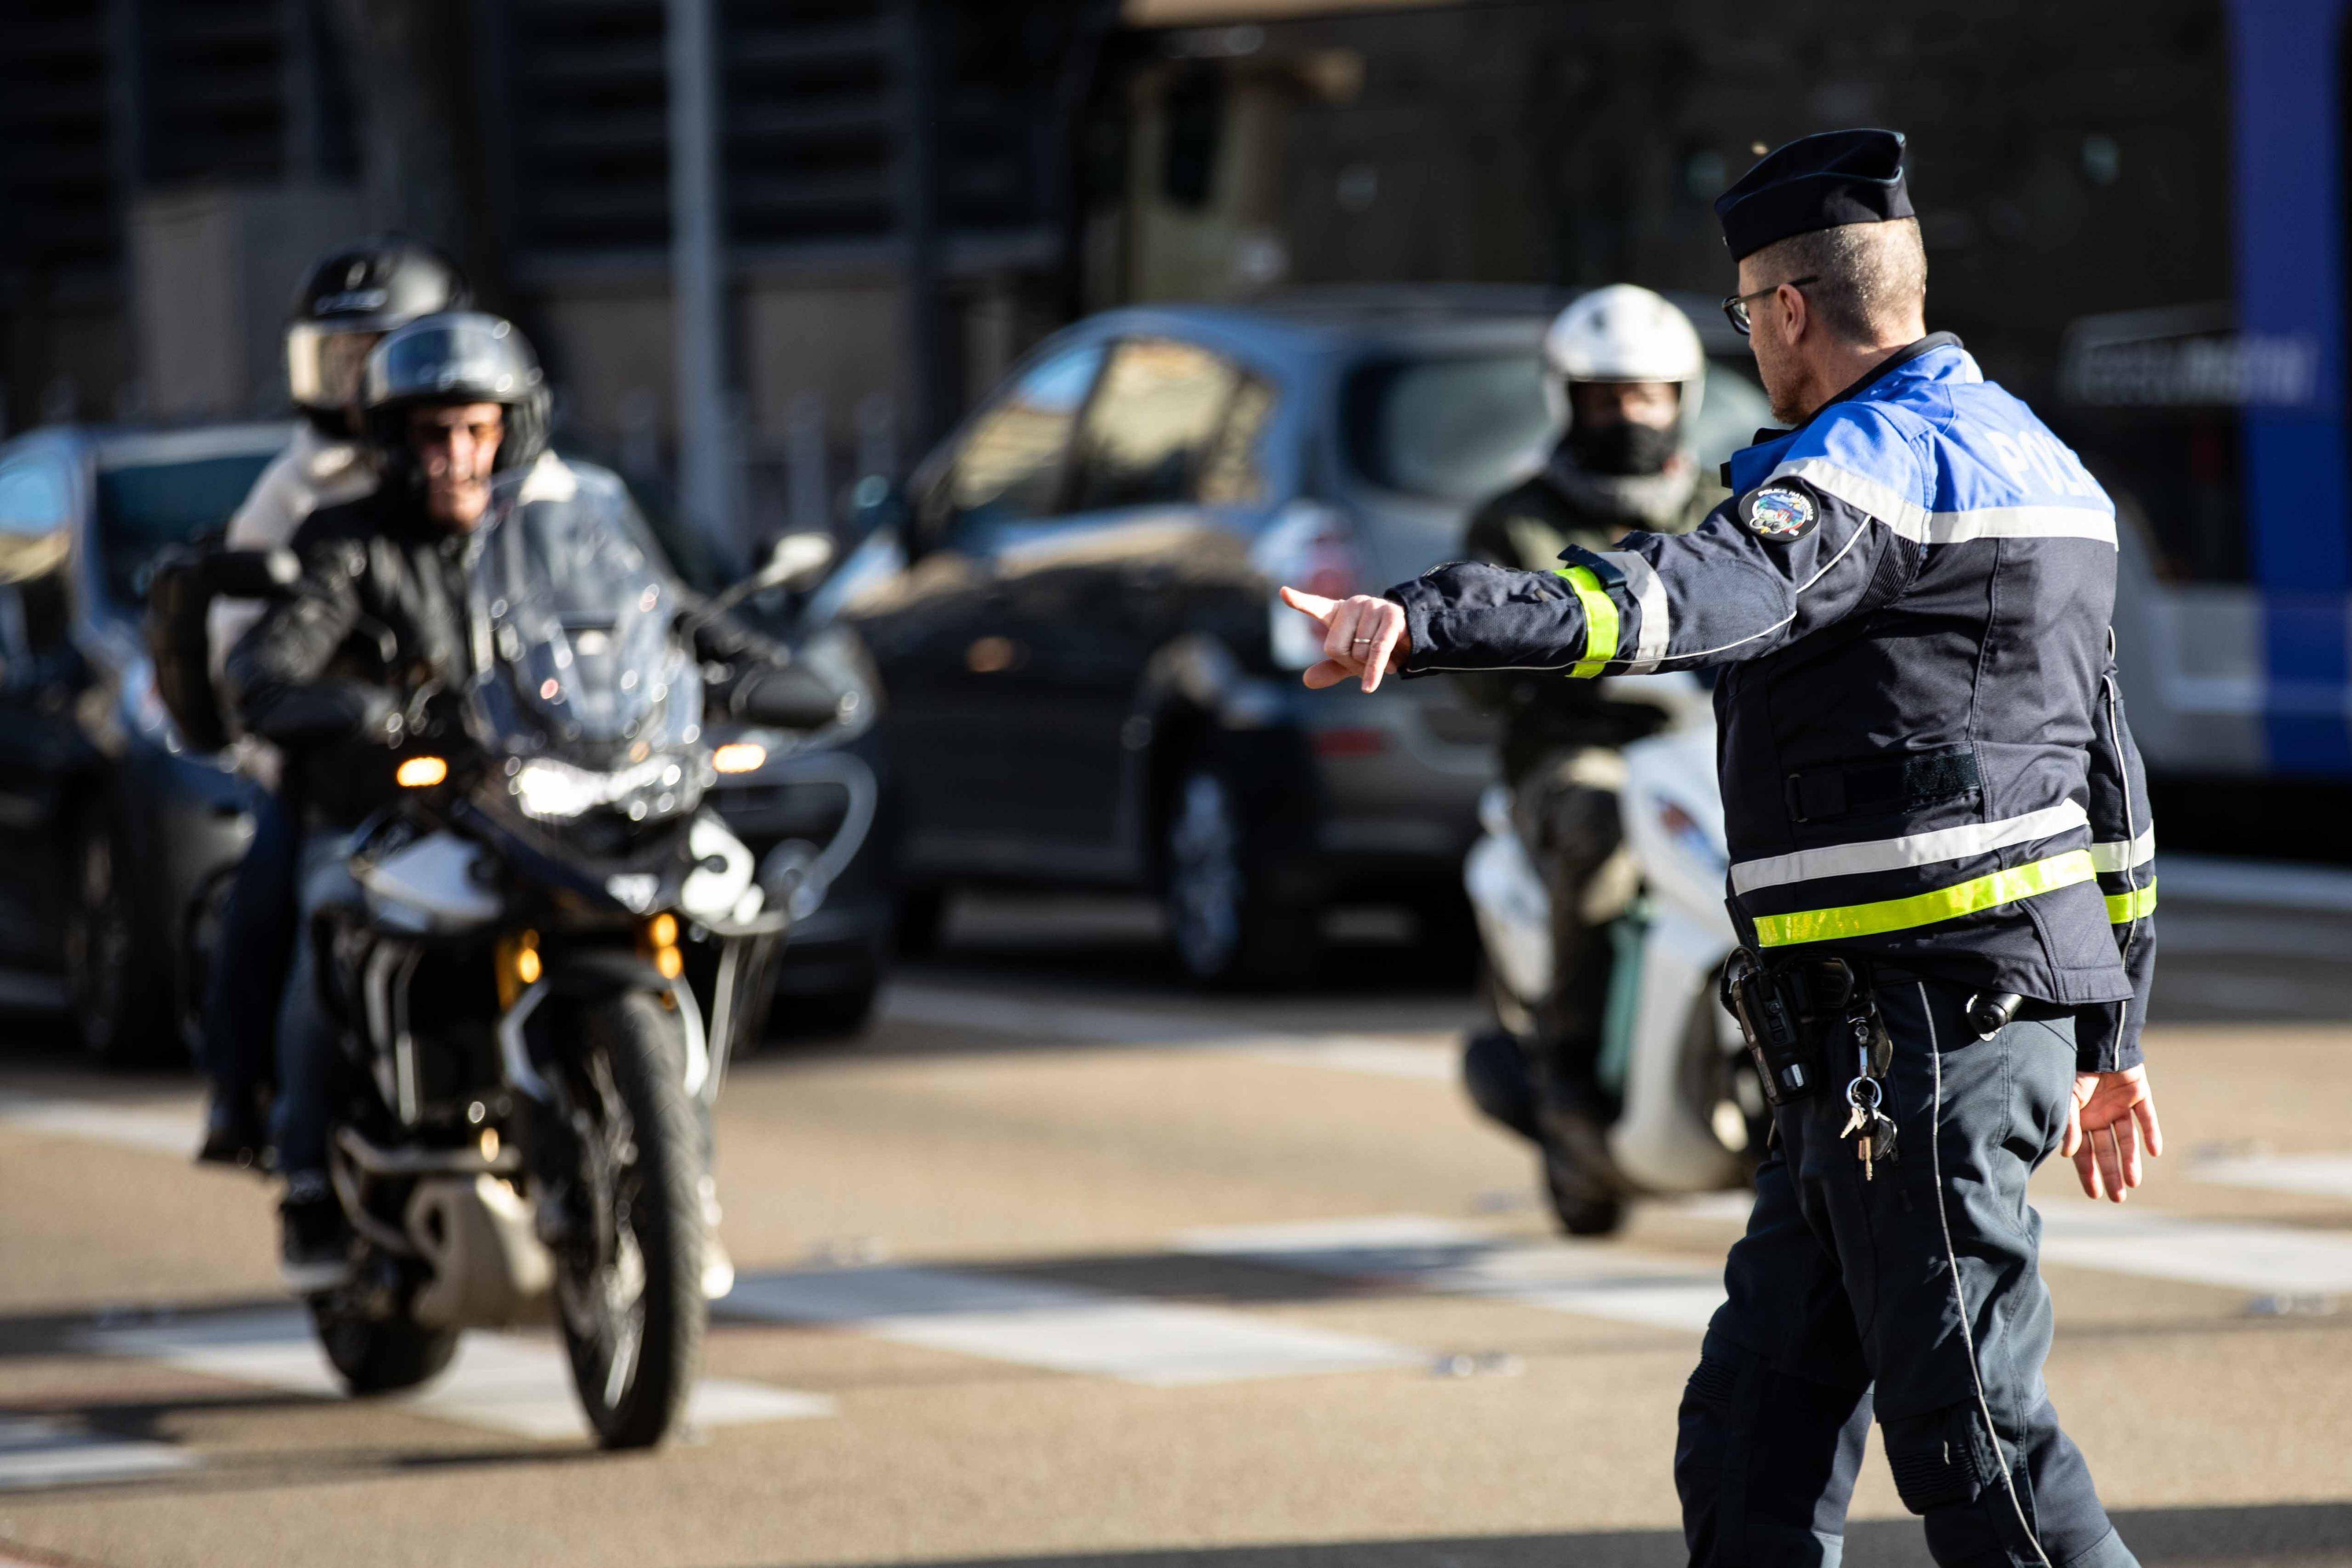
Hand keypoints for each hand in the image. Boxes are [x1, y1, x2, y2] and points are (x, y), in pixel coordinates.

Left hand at [1278, 587, 1410, 692]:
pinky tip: (1369, 687)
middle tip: (1366, 661)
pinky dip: (1374, 672)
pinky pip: (1377, 651)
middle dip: (1349, 663)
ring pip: (1357, 652)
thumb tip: (1307, 681)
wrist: (1412, 639)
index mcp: (1338, 611)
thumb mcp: (1351, 660)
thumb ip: (1330, 668)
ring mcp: (1373, 607)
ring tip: (1384, 660)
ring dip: (1370, 666)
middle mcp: (1353, 604)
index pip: (1315, 606)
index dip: (1299, 601)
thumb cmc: (1376, 646)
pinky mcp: (1392, 617)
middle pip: (1334, 647)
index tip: (1284, 593)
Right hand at [2061, 1065, 2162, 1201]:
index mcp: (2081, 1120)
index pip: (2085, 1153)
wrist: (2095, 1040)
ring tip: (2133, 1181)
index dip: (2089, 1173)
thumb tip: (2069, 1154)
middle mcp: (2101, 1117)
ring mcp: (2120, 1107)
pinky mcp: (2139, 1095)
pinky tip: (2153, 1151)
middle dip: (2111, 1174)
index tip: (2095, 1194)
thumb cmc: (2073, 1069)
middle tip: (2118, 1198)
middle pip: (2107, 1150)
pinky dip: (2150, 1133)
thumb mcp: (2066, 1100)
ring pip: (2127, 1139)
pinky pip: (2146, 1117)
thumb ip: (2069, 1126)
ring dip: (2130, 1160)